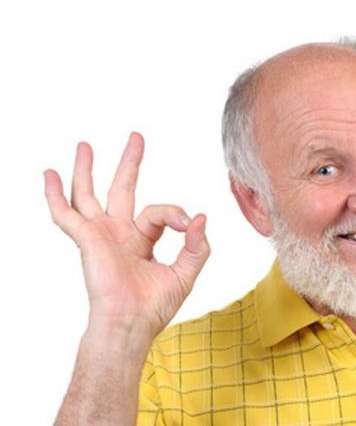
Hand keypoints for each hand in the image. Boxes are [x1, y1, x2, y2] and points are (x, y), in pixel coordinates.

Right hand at [44, 132, 209, 337]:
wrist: (132, 323)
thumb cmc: (155, 306)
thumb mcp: (185, 272)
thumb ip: (197, 245)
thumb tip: (200, 218)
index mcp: (142, 240)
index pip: (160, 212)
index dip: (175, 213)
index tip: (187, 224)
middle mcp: (120, 233)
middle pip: (123, 188)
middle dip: (130, 162)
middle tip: (136, 137)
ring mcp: (101, 234)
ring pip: (90, 194)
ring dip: (86, 169)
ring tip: (85, 145)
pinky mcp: (87, 239)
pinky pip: (66, 214)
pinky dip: (55, 195)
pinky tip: (50, 175)